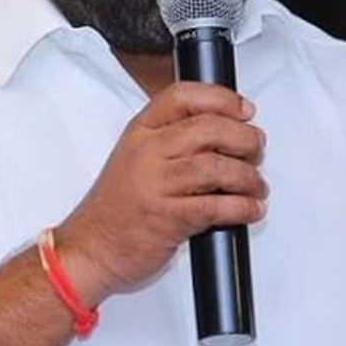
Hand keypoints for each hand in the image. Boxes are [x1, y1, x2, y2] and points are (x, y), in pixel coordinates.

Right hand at [56, 81, 267, 304]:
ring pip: (217, 167)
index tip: (245, 110)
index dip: (222, 98)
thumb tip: (226, 130)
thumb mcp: (135, 157)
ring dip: (249, 176)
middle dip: (245, 138)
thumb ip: (172, 139)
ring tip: (256, 186)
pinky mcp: (168, 218)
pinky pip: (216, 206)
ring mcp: (156, 185)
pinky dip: (243, 207)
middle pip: (209, 128)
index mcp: (140, 131)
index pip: (183, 96)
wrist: (89, 248)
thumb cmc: (117, 206)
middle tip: (256, 150)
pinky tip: (250, 208)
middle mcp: (147, 152)